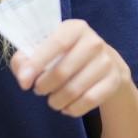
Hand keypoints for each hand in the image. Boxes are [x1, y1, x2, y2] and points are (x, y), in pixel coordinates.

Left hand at [11, 18, 132, 116]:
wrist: (105, 63)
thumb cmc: (65, 55)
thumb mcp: (44, 49)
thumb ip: (25, 59)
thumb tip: (23, 77)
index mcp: (74, 28)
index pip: (56, 44)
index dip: (37, 64)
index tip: (23, 82)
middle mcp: (94, 42)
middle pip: (62, 71)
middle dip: (44, 87)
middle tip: (38, 90)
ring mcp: (106, 61)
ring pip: (75, 89)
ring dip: (57, 101)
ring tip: (52, 101)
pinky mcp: (114, 80)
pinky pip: (89, 100)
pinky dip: (73, 109)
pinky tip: (67, 108)